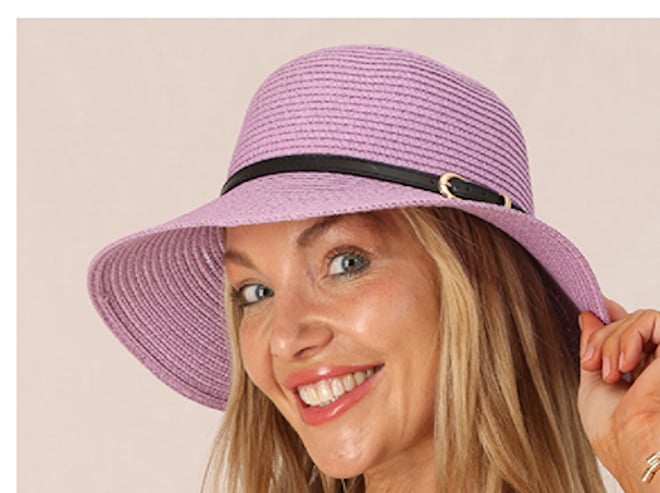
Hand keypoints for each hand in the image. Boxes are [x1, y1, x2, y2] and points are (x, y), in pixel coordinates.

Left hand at [578, 299, 659, 491]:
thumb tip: (588, 316)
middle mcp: (659, 362)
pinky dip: (630, 335)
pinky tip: (623, 364)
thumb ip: (594, 348)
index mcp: (643, 369)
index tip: (587, 328)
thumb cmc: (616, 434)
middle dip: (601, 338)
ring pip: (641, 318)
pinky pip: (653, 319)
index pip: (629, 329)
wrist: (634, 451)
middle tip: (592, 364)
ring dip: (613, 338)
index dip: (607, 323)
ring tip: (610, 371)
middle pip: (629, 321)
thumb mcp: (594, 384)